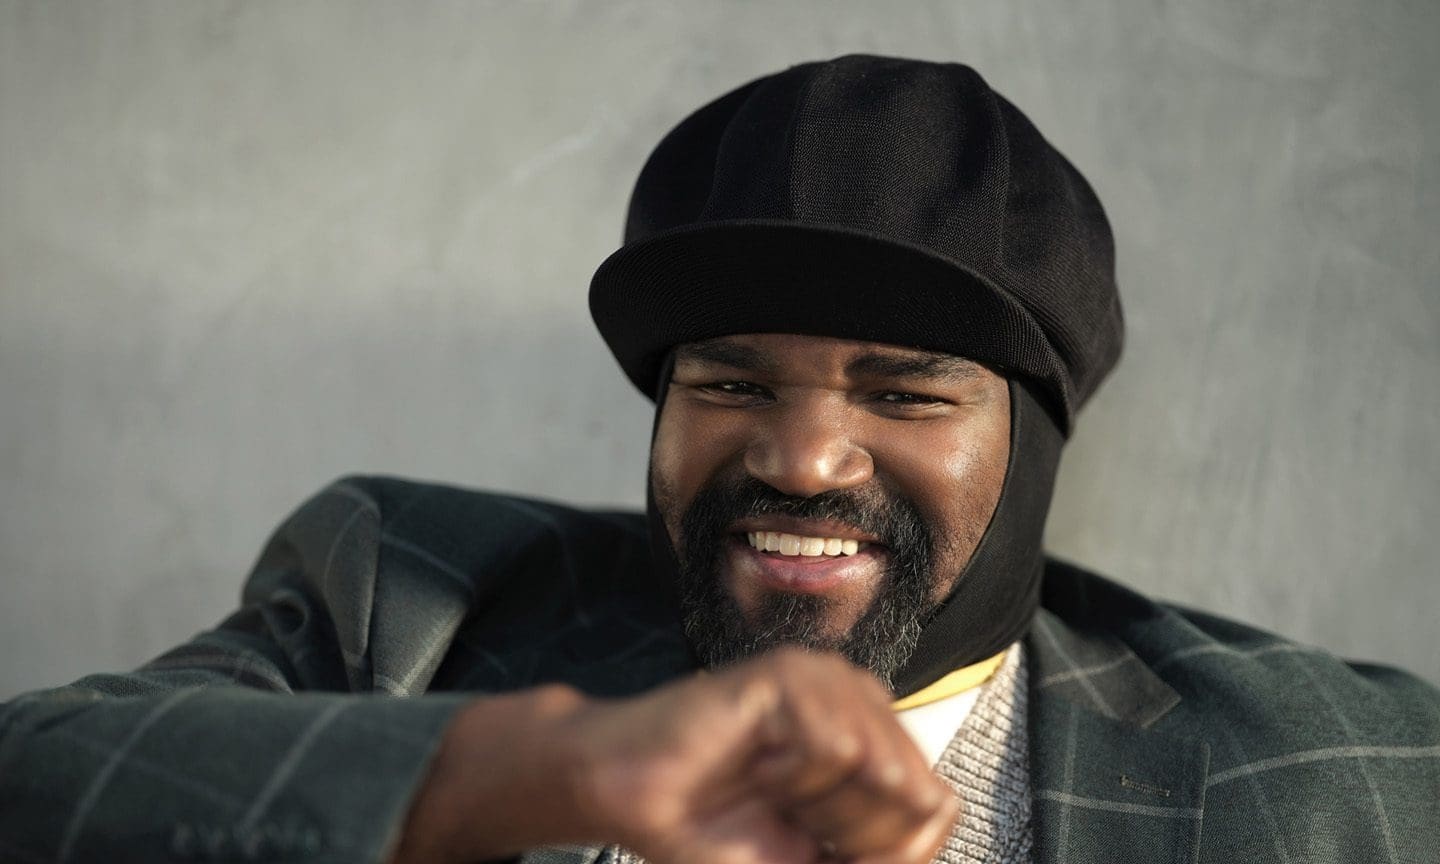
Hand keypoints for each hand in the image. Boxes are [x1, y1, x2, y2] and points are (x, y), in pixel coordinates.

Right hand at [566, 647, 959, 863]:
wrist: (632, 802)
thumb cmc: (717, 830)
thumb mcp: (818, 860)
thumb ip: (884, 849)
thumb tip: (940, 806)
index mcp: (875, 738)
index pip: (939, 807)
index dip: (886, 851)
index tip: (821, 849)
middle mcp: (860, 699)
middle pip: (917, 792)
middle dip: (853, 834)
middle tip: (789, 820)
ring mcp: (825, 678)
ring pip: (880, 768)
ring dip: (821, 807)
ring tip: (770, 791)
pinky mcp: (788, 672)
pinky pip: (834, 745)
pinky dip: (792, 778)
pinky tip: (756, 766)